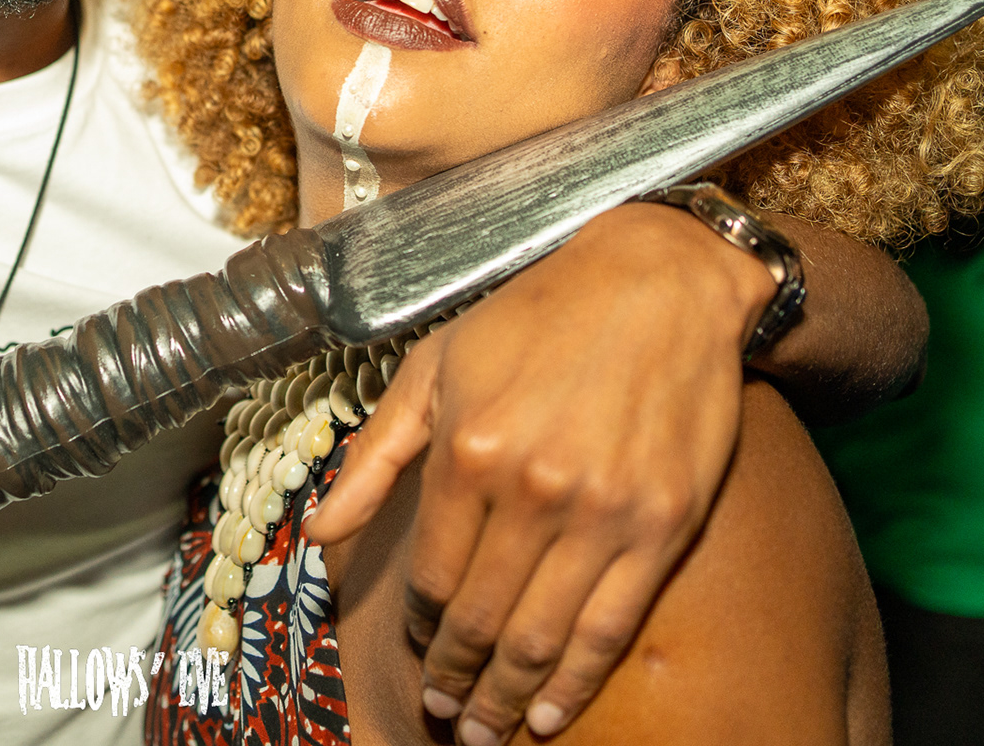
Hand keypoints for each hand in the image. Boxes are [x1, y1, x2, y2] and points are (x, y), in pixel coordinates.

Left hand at [308, 202, 771, 742]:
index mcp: (467, 451)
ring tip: (484, 733)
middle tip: (444, 716)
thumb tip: (319, 530)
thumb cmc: (536, 316)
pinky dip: (575, 682)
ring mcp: (603, 513)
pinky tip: (549, 713)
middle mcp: (532, 490)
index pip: (431, 574)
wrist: (660, 283)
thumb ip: (376, 455)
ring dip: (504, 699)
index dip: (419, 626)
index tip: (418, 648)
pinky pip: (611, 627)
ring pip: (540, 637)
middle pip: (479, 618)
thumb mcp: (435, 364)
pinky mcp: (664, 525)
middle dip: (454, 679)